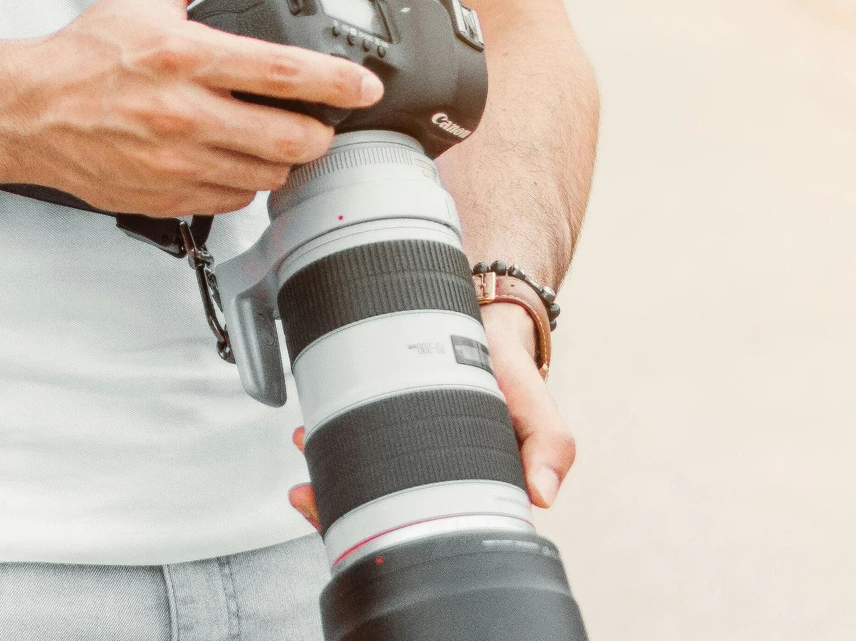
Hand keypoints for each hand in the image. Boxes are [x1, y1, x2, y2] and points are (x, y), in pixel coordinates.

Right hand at [5, 0, 382, 216]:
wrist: (31, 109)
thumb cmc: (89, 52)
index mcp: (186, 56)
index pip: (282, 70)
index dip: (336, 79)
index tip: (366, 84)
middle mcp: (185, 114)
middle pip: (288, 138)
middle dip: (322, 132)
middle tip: (324, 119)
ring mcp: (176, 162)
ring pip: (267, 175)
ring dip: (285, 158)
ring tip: (277, 136)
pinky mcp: (166, 197)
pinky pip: (234, 200)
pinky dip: (247, 181)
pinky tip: (236, 156)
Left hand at [285, 304, 574, 529]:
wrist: (486, 323)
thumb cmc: (510, 372)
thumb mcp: (536, 402)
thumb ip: (549, 442)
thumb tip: (542, 494)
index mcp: (474, 492)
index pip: (429, 529)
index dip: (390, 532)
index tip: (357, 518)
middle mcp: (436, 480)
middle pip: (383, 513)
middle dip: (340, 507)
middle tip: (310, 492)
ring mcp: (407, 453)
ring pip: (361, 483)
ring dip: (326, 473)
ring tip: (306, 448)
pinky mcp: (387, 421)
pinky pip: (354, 443)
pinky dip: (328, 440)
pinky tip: (311, 429)